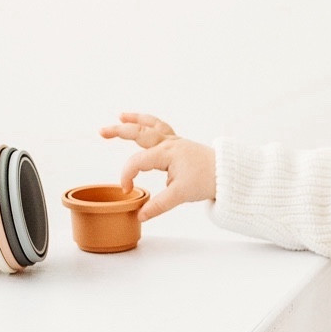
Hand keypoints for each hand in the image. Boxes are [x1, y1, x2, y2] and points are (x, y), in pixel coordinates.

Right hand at [98, 111, 215, 222]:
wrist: (228, 174)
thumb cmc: (207, 180)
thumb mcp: (181, 195)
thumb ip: (158, 205)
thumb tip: (140, 215)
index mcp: (167, 153)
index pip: (137, 162)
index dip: (127, 176)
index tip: (127, 191)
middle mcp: (169, 143)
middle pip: (139, 132)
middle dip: (119, 131)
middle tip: (102, 132)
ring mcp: (174, 141)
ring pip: (151, 125)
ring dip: (135, 120)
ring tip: (121, 116)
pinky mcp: (179, 144)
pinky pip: (161, 128)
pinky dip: (150, 124)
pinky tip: (142, 123)